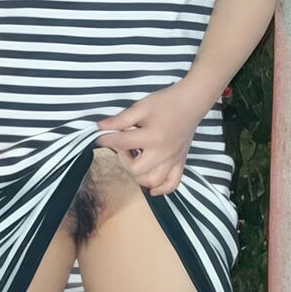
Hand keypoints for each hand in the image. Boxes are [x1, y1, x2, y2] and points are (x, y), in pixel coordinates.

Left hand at [96, 78, 211, 194]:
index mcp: (152, 137)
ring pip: (152, 181)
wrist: (191, 102)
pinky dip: (160, 189)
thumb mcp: (141, 107)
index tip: (100, 137)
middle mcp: (163, 153)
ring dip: (139, 175)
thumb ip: (120, 120)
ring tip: (136, 160)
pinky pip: (171, 184)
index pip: (122, 143)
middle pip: (136, 169)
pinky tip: (151, 185)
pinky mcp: (180, 163)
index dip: (106, 140)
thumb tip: (101, 128)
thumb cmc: (166, 103)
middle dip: (124, 160)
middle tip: (124, 146)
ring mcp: (173, 160)